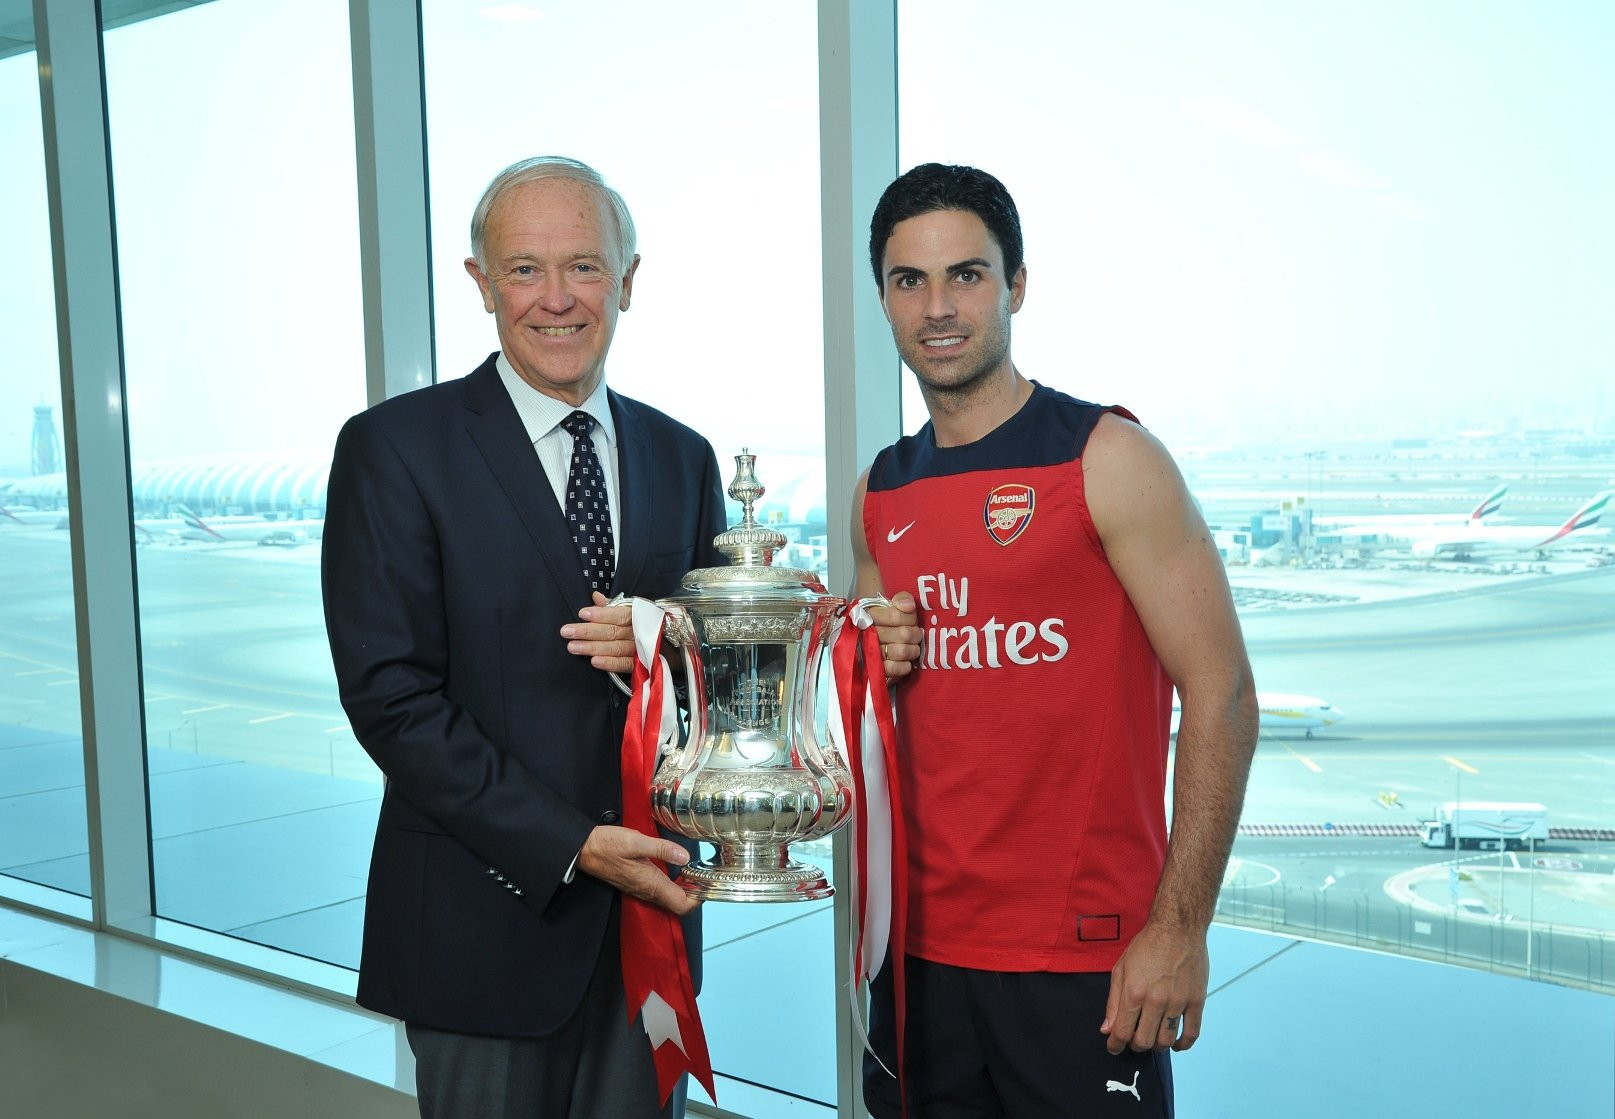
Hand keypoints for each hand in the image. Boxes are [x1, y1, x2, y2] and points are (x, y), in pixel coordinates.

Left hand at [561, 591, 635, 675]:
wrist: (665, 646)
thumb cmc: (642, 626)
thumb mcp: (630, 612)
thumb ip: (612, 606)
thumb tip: (596, 596)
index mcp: (638, 616)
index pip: (619, 615)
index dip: (601, 614)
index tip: (582, 613)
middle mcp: (639, 633)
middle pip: (612, 632)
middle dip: (588, 631)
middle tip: (566, 632)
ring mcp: (640, 650)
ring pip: (615, 648)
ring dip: (593, 648)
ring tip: (572, 647)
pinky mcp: (639, 666)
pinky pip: (624, 665)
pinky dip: (610, 664)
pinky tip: (594, 661)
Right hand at [577, 825, 699, 915]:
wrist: (583, 850)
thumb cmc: (607, 845)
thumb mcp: (636, 842)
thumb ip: (662, 850)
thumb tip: (685, 856)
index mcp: (651, 884)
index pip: (683, 905)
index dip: (700, 897)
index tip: (706, 881)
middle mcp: (648, 891)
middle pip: (679, 903)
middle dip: (695, 891)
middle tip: (704, 872)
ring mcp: (641, 888)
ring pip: (669, 897)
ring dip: (684, 886)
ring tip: (693, 868)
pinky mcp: (636, 882)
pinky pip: (659, 890)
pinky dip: (672, 882)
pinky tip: (675, 866)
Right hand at [867, 590, 921, 682]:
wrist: (865, 639)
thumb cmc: (882, 622)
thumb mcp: (889, 604)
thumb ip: (901, 599)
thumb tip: (909, 606)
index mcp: (868, 614)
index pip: (897, 616)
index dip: (911, 618)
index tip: (911, 620)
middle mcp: (866, 633)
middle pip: (904, 634)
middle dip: (915, 635)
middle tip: (915, 635)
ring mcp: (869, 652)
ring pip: (902, 651)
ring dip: (912, 650)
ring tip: (912, 647)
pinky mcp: (873, 669)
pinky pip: (894, 669)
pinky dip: (905, 666)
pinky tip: (905, 661)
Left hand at [1100, 920, 1208, 1053]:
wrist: (1177, 928)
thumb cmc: (1147, 946)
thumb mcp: (1121, 969)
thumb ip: (1113, 1002)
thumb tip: (1106, 1029)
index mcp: (1134, 992)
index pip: (1121, 1032)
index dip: (1114, 1045)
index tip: (1113, 1047)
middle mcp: (1155, 1001)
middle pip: (1143, 1042)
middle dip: (1134, 1046)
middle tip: (1133, 1039)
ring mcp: (1178, 1002)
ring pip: (1166, 1041)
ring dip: (1156, 1046)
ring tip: (1152, 1037)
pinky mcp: (1196, 1001)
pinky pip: (1192, 1033)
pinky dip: (1183, 1045)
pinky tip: (1175, 1043)